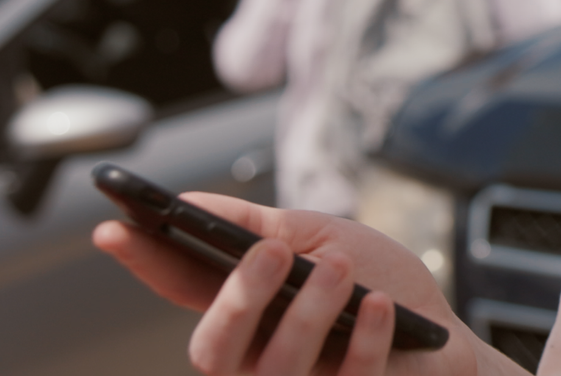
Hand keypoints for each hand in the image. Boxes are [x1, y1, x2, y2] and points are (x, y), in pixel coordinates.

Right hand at [93, 194, 490, 375]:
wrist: (447, 339)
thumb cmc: (380, 287)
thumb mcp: (326, 240)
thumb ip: (265, 228)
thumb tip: (191, 202)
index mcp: (245, 314)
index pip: (179, 290)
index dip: (144, 263)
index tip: (112, 230)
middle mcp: (257, 360)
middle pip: (213, 350)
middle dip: (238, 299)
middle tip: (274, 252)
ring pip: (274, 370)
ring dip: (310, 313)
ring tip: (343, 269)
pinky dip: (364, 341)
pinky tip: (378, 307)